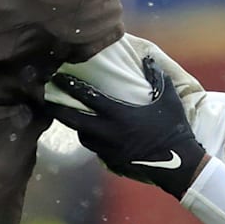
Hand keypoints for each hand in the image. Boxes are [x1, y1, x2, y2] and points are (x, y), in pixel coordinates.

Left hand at [48, 56, 207, 199]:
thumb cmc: (174, 128)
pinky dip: (89, 138)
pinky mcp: (111, 161)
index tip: (56, 76)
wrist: (179, 165)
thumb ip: (155, 77)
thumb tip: (148, 58)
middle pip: (73, 119)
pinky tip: (91, 132)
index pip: (87, 97)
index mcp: (119, 114)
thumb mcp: (168, 98)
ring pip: (81, 135)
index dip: (70, 86)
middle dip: (56, 108)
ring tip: (67, 114)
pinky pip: (93, 148)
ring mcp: (108, 148)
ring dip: (74, 125)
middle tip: (44, 98)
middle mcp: (108, 132)